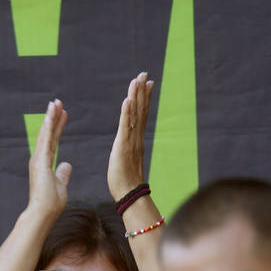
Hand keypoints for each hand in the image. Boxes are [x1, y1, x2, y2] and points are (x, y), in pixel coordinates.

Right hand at [27, 99, 72, 216]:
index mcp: (45, 164)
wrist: (43, 213)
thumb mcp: (61, 185)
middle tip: (58, 102)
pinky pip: (46, 140)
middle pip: (48, 134)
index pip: (53, 141)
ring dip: (50, 118)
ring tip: (55, 102)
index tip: (63, 115)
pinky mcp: (40, 161)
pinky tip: (51, 115)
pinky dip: (48, 127)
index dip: (58, 128)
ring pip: (45, 134)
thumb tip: (67, 165)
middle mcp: (39, 159)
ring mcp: (38, 159)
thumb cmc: (51, 203)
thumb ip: (63, 174)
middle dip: (53, 118)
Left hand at [108, 71, 154, 201]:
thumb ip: (128, 152)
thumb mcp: (126, 161)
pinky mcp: (123, 147)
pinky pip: (125, 126)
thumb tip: (128, 149)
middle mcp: (136, 138)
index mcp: (136, 140)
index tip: (147, 83)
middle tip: (144, 74)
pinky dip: (127, 112)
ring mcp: (131, 141)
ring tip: (137, 80)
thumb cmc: (126, 183)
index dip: (144, 98)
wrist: (129, 196)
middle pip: (141, 110)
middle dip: (142, 91)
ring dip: (136, 96)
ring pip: (135, 115)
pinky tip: (128, 100)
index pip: (141, 115)